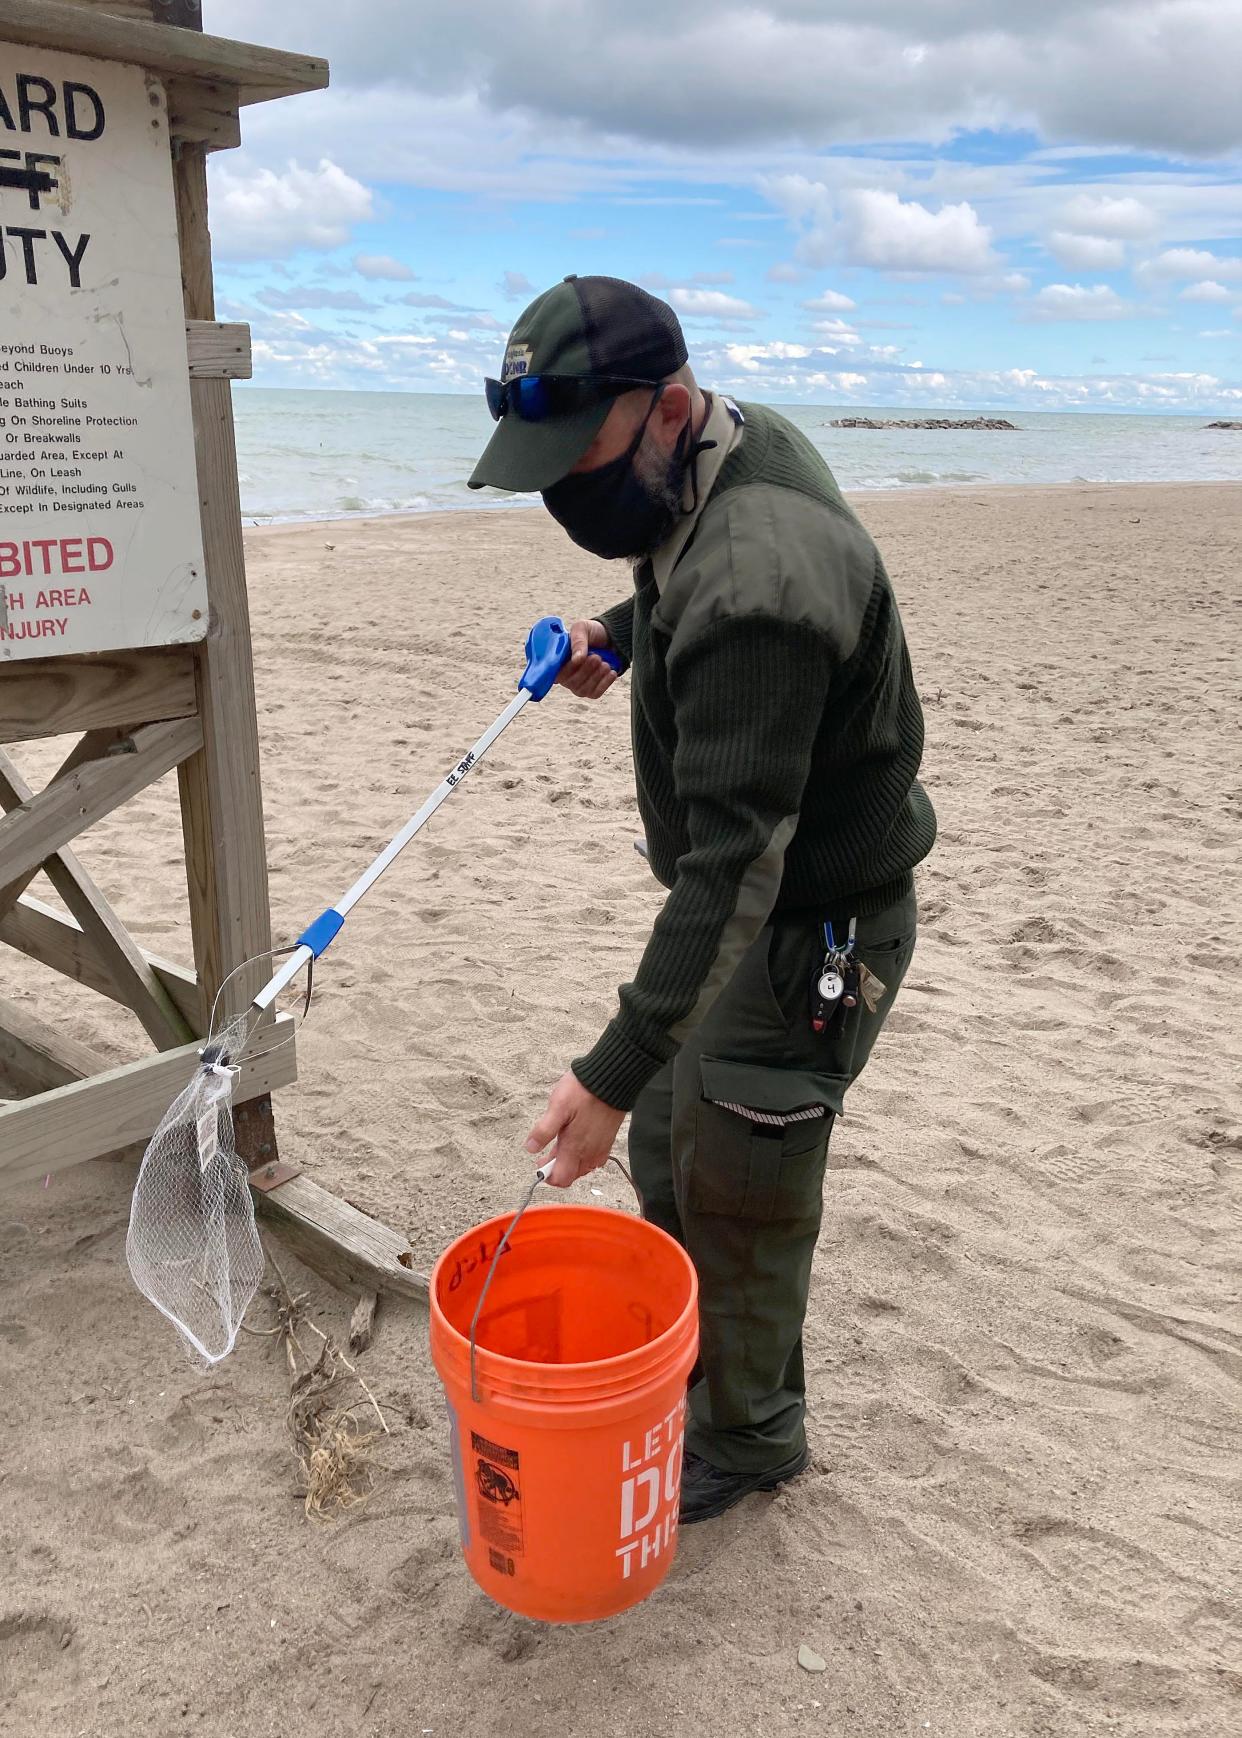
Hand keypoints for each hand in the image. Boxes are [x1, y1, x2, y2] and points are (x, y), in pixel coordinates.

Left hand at [525, 1070, 625, 1186]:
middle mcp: (590, 1153)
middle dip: (557, 1168)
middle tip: (547, 1150)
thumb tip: (531, 1148)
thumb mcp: (557, 1107)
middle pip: (571, 1176)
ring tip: (561, 1143)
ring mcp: (601, 1148)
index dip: (548, 1176)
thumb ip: (543, 1130)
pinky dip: (583, 1156)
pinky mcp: (608, 1140)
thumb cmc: (584, 1091)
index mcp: (575, 1148)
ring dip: (570, 1162)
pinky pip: (594, 1158)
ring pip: (583, 1168)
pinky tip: (577, 1141)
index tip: (539, 1163)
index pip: (561, 1179)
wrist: (612, 1080)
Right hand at [557, 618, 619, 699]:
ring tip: (605, 663)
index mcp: (558, 661)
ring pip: (583, 689)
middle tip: (596, 657)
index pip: (554, 673)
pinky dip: (604, 683)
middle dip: (585, 670)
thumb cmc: (591, 633)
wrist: (610, 638)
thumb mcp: (583, 629)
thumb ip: (578, 642)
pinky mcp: (591, 691)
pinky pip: (595, 693)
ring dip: (595, 676)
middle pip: (570, 682)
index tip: (580, 660)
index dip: (566, 670)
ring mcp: (578, 685)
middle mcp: (565, 676)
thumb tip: (577, 660)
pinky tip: (611, 672)